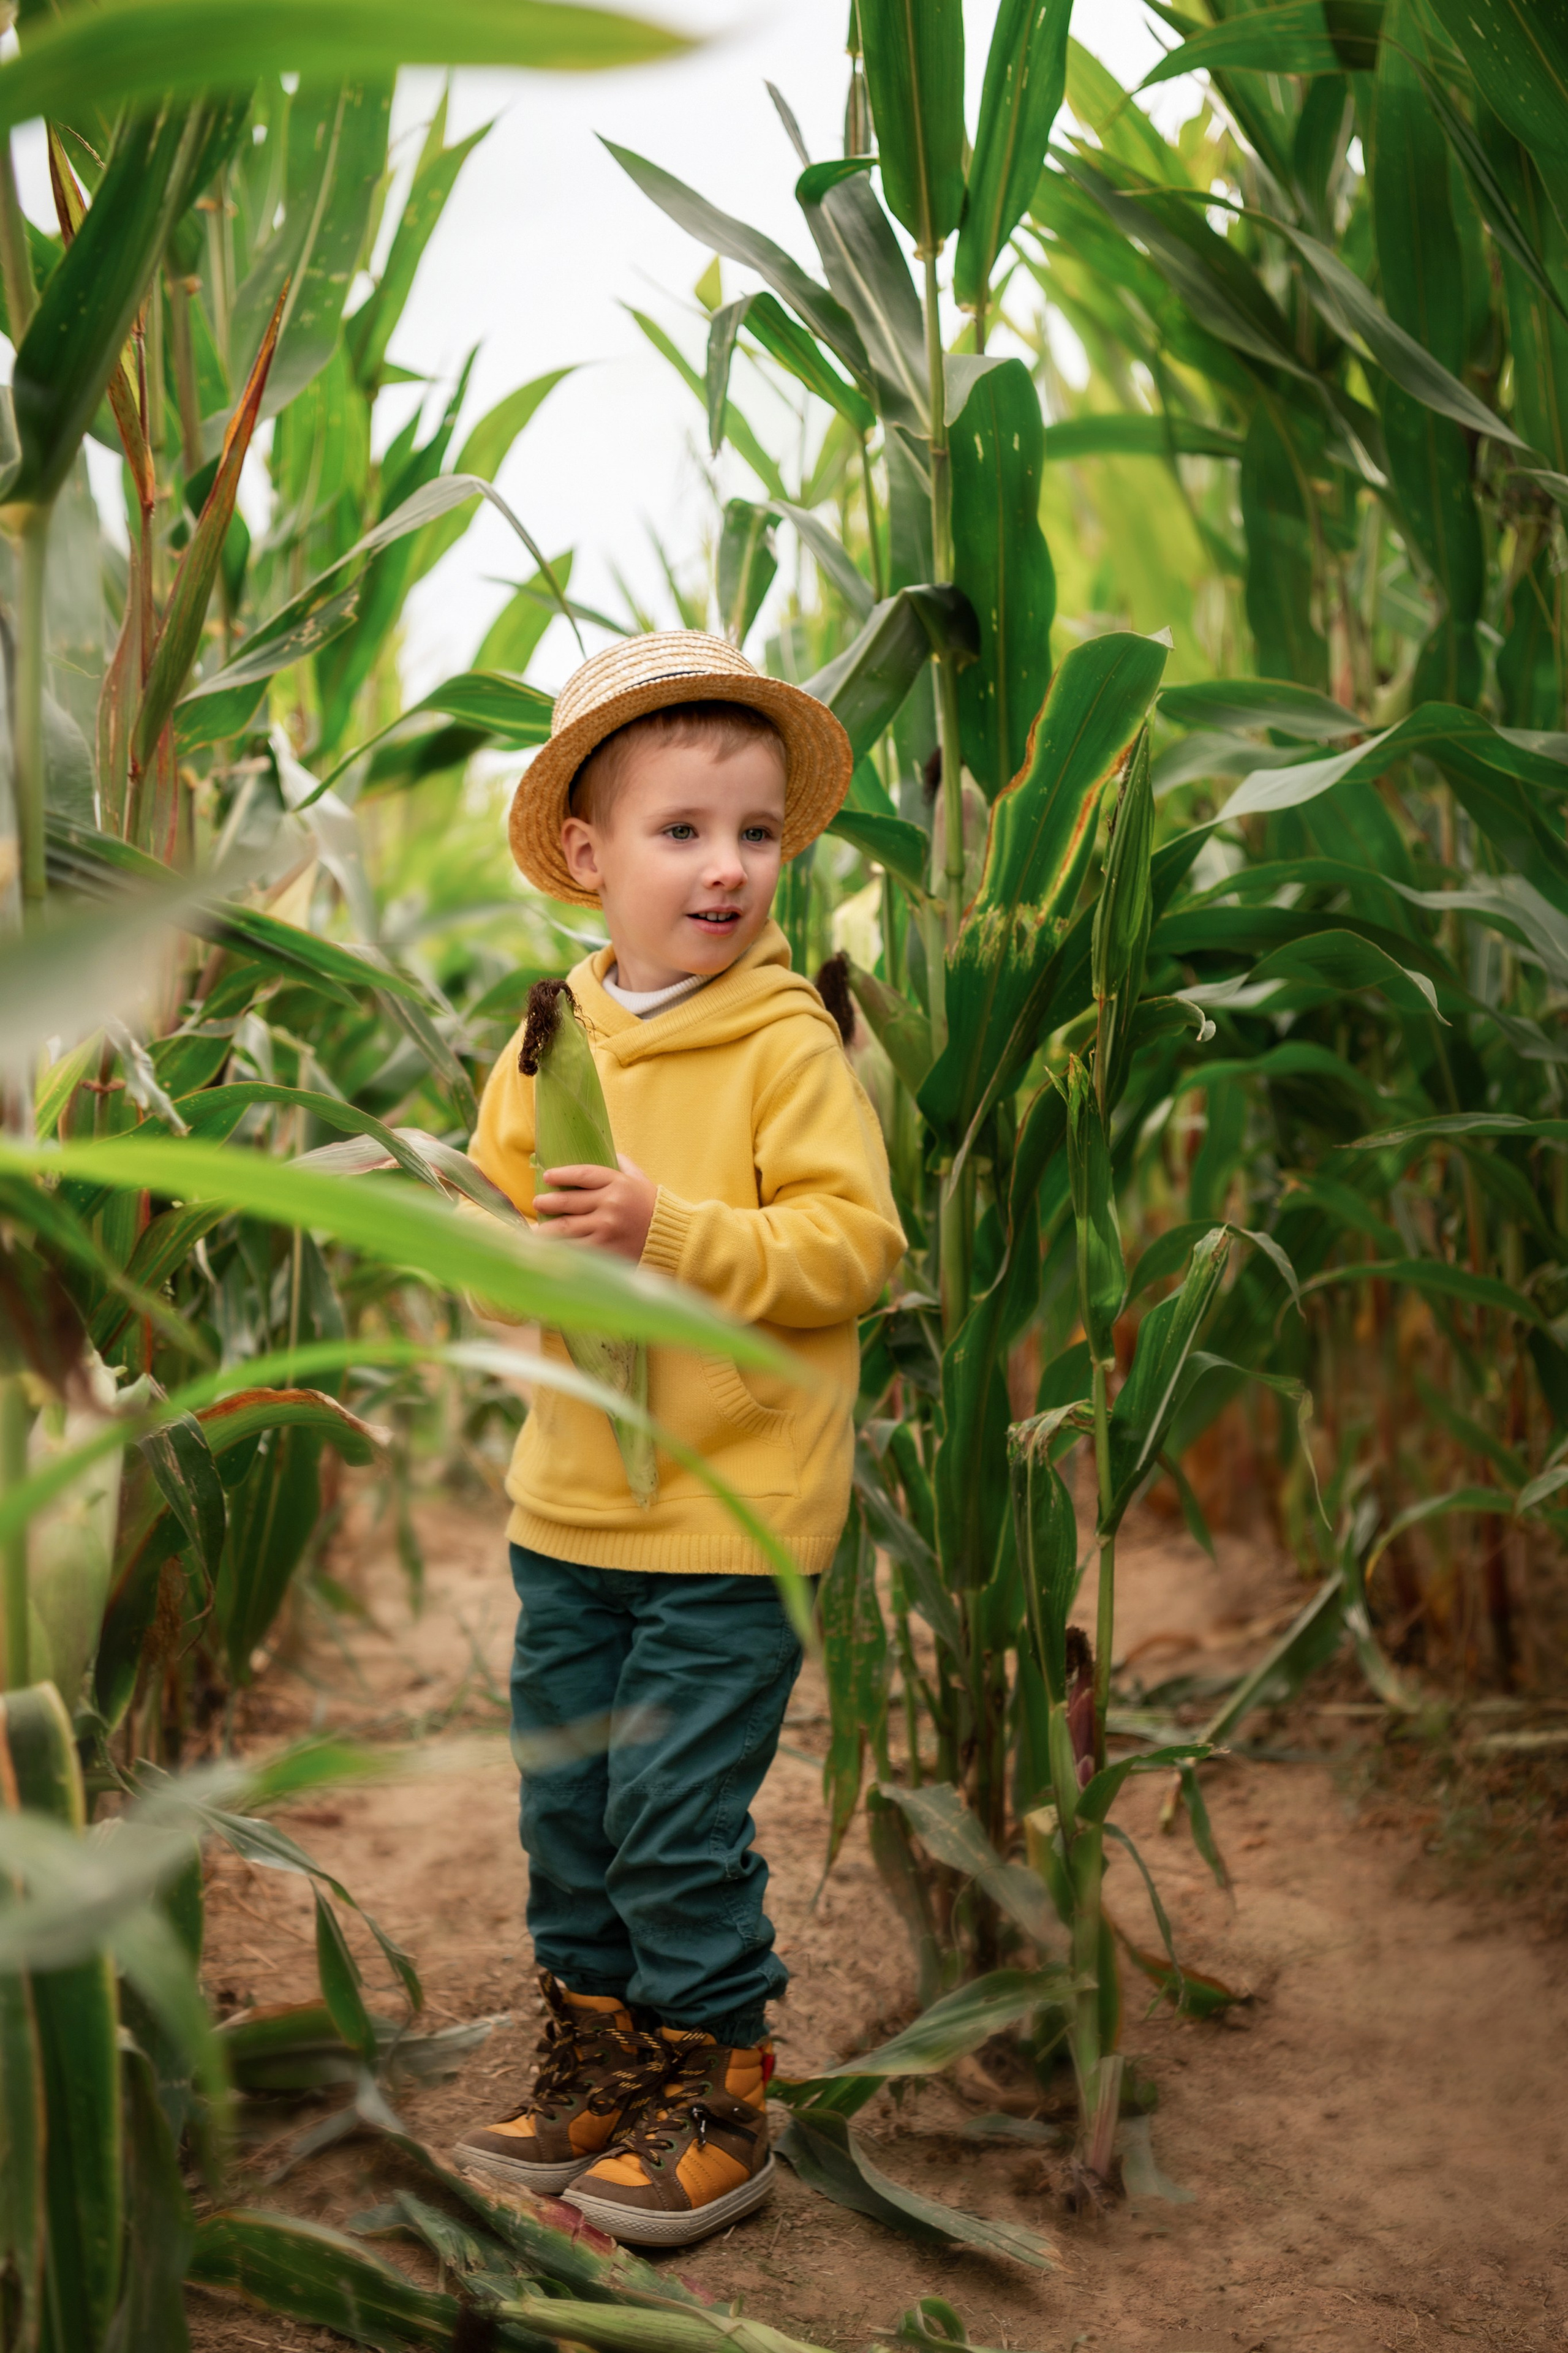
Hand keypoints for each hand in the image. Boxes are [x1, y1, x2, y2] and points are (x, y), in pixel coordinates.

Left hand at [534, 1154, 656, 1261]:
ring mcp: (606, 1227)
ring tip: (537, 1230)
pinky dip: (559, 1248)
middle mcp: (610, 1204)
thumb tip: (608, 1151)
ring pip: (565, 1227)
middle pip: (568, 1201)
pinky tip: (549, 1248)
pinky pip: (574, 1248)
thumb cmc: (652, 1207)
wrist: (671, 1238)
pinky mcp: (604, 1249)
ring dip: (546, 1229)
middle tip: (537, 1203)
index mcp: (618, 1183)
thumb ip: (623, 1165)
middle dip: (547, 1203)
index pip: (582, 1174)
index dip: (561, 1175)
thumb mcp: (640, 1180)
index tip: (547, 1177)